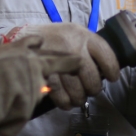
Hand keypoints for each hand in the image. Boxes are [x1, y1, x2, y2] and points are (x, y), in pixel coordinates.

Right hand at [5, 23, 119, 109]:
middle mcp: (72, 47)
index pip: (106, 55)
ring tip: (78, 97)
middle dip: (93, 88)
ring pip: (77, 90)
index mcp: (82, 35)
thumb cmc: (55, 38)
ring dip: (79, 98)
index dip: (112, 70)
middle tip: (91, 89)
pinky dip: (65, 102)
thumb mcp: (74, 33)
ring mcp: (57, 60)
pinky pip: (60, 95)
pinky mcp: (44, 74)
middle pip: (91, 77)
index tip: (112, 77)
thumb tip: (104, 70)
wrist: (23, 36)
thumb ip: (89, 47)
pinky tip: (67, 101)